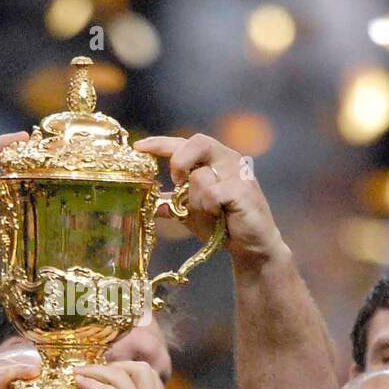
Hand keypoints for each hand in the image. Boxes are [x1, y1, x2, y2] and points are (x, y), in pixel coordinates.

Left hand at [73, 361, 175, 388]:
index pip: (148, 377)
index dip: (128, 370)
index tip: (108, 374)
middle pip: (139, 368)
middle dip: (116, 364)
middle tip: (95, 370)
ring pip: (120, 375)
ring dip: (97, 370)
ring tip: (79, 372)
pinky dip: (92, 383)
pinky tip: (79, 383)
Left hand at [135, 134, 283, 264]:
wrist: (250, 246)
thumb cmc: (222, 225)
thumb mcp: (191, 212)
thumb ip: (172, 204)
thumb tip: (147, 203)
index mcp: (214, 159)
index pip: (184, 143)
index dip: (159, 143)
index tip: (138, 147)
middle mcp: (228, 159)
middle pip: (196, 142)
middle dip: (179, 161)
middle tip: (176, 182)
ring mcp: (238, 172)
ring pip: (200, 176)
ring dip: (197, 201)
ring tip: (211, 213)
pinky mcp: (244, 189)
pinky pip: (212, 194)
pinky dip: (210, 208)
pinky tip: (220, 216)